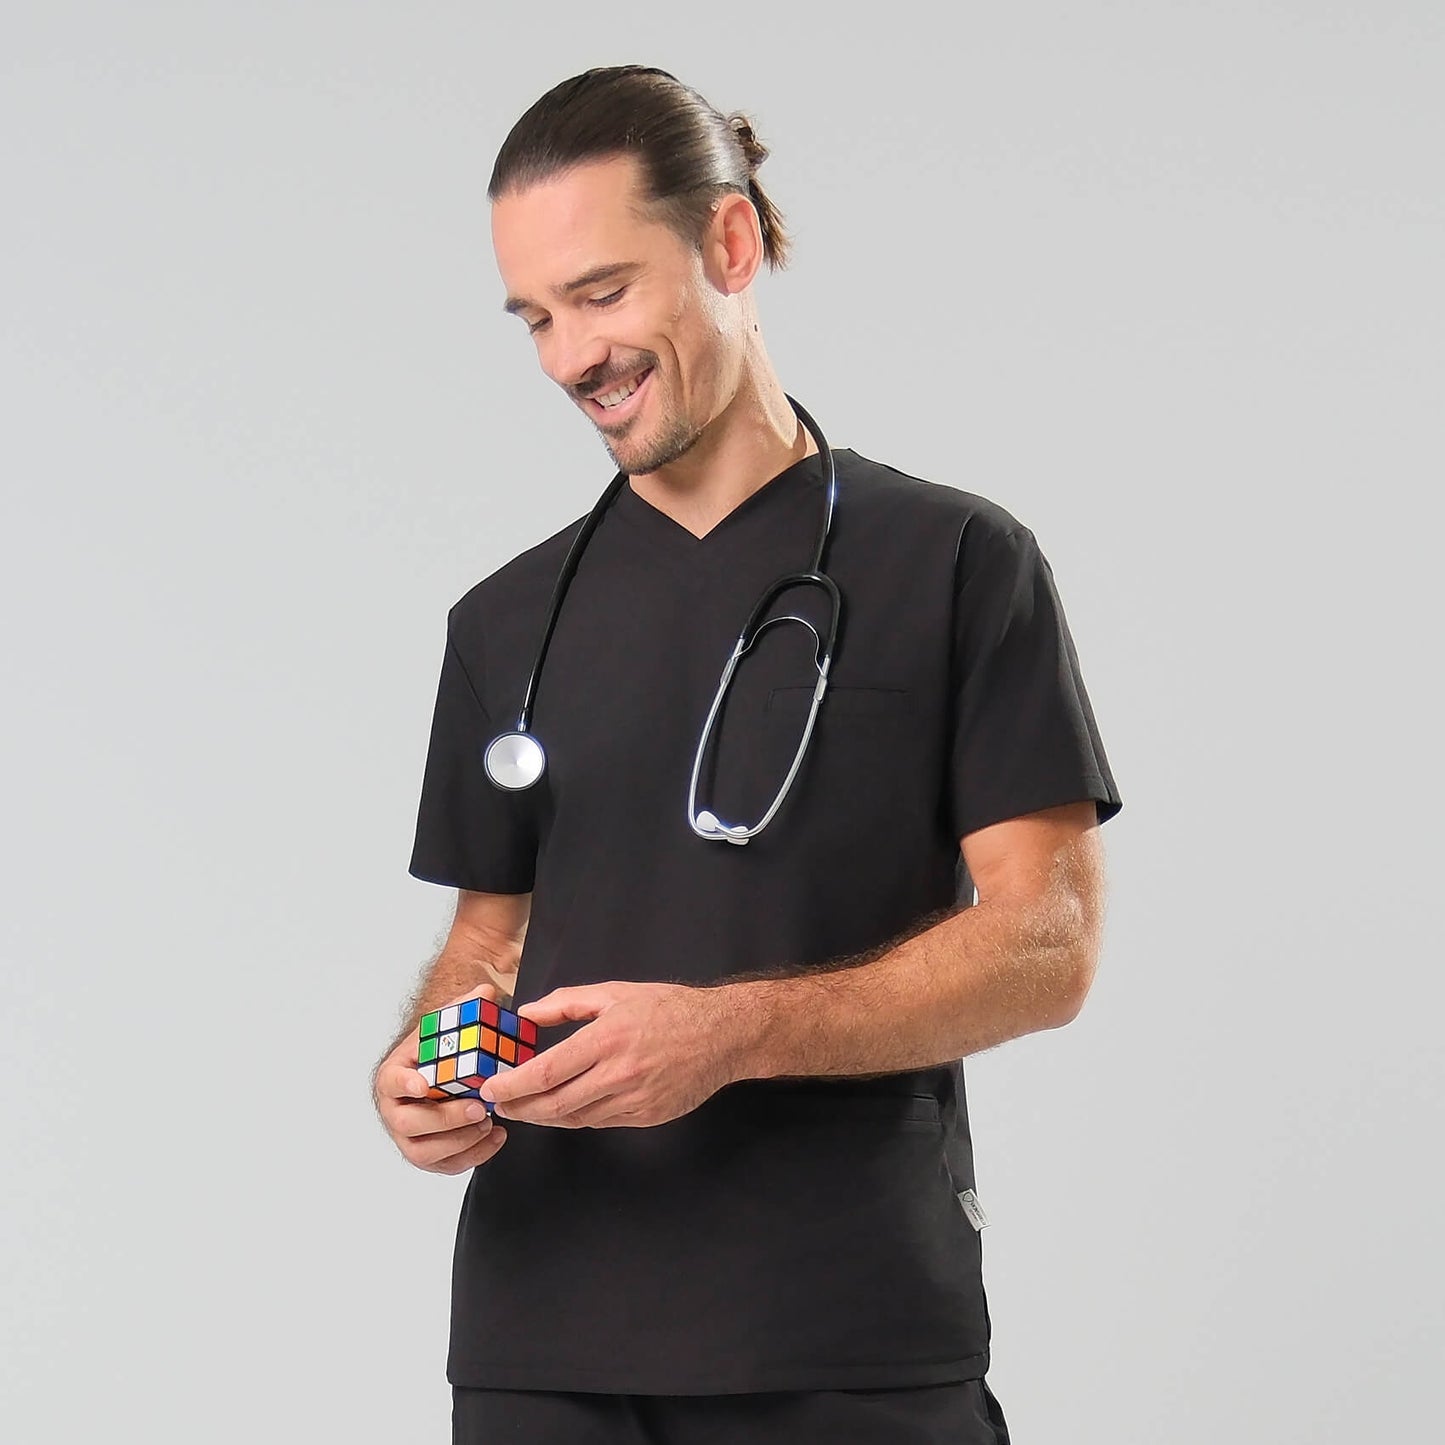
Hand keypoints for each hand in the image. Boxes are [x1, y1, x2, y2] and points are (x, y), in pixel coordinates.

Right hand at [373, 984, 508, 1173]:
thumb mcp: (448, 1028)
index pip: (391, 1081)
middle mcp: (395, 1110)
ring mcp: (408, 1137)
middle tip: (478, 1109)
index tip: (422, 1085)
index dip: (404, 1084)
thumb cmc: (438, 1054)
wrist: (437, 1077)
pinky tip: (496, 1137)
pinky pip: (445, 1166)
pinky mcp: (427, 1156)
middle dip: (445, 1119)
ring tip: (490, 1124)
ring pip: (425, 1152)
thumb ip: (464, 1009)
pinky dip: (472, 1156)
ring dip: (460, 1142)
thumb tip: (486, 992)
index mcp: (394, 1075)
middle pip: (409, 1124)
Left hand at [479, 981, 741, 1128]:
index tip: (491, 1089)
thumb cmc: (669, 1008)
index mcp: (607, 1039)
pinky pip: (600, 1122)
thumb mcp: (615, 993)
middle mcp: (618, 1075)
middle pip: (554, 1105)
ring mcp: (633, 1101)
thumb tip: (527, 1013)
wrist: (722, 1035)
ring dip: (544, 1116)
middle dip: (520, 1108)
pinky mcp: (646, 1117)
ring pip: (575, 1119)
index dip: (513, 1086)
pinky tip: (563, 1107)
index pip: (548, 1072)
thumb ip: (567, 1002)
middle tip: (500, 1106)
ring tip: (525, 1108)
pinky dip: (575, 1117)